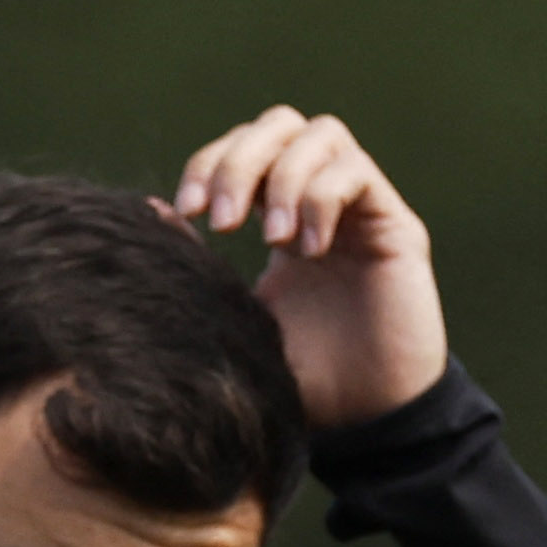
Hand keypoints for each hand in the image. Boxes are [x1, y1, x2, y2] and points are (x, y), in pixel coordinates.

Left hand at [169, 110, 448, 429]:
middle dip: (240, 161)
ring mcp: (359, 209)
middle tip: (222, 224)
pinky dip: (323, 199)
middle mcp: (320, 202)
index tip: (186, 213)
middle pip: (278, 125)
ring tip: (273, 241)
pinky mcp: (395, 225)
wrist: (365, 421)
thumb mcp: (236, 319)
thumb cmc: (302, 380)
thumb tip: (152, 212)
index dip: (210, 165)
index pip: (243, 151)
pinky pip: (356, 173)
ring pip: (321, 134)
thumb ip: (200, 267)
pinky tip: (308, 251)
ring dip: (283, 179)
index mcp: (278, 218)